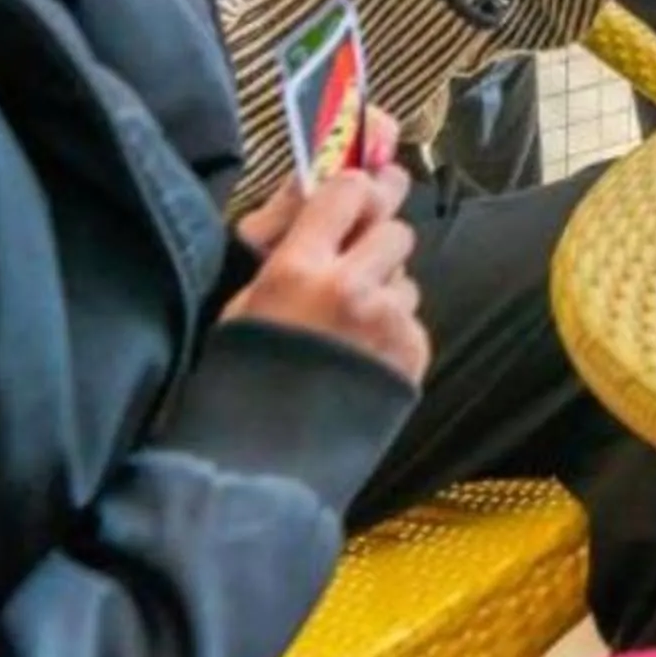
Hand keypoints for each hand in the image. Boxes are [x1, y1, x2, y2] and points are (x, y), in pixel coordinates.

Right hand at [226, 157, 428, 385]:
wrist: (263, 466)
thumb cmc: (242, 381)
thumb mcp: (245, 305)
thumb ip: (288, 248)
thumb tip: (314, 191)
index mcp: (296, 268)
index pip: (349, 190)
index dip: (354, 193)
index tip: (350, 201)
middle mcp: (349, 287)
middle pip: (395, 230)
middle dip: (378, 246)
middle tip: (357, 266)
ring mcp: (386, 321)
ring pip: (407, 279)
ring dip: (386, 293)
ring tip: (349, 331)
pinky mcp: (413, 352)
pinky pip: (412, 321)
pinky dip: (394, 334)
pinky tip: (363, 361)